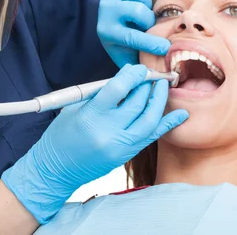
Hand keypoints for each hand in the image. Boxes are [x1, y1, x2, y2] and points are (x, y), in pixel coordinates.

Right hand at [1, 64, 188, 223]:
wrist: (55, 168)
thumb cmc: (62, 133)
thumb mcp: (75, 106)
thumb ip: (100, 92)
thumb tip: (126, 76)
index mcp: (91, 116)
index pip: (118, 89)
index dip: (132, 75)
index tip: (138, 68)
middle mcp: (107, 133)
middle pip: (137, 103)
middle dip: (147, 85)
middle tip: (152, 74)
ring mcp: (119, 147)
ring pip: (149, 120)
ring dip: (159, 100)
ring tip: (163, 86)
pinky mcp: (125, 156)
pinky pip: (151, 137)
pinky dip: (166, 124)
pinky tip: (181, 114)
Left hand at [97, 0, 170, 67]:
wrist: (102, 9)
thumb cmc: (118, 35)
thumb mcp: (123, 51)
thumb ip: (139, 63)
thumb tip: (159, 76)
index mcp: (107, 31)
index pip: (132, 38)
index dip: (151, 43)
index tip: (165, 48)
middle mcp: (105, 10)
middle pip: (139, 11)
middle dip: (148, 18)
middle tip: (147, 22)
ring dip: (145, 1)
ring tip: (140, 8)